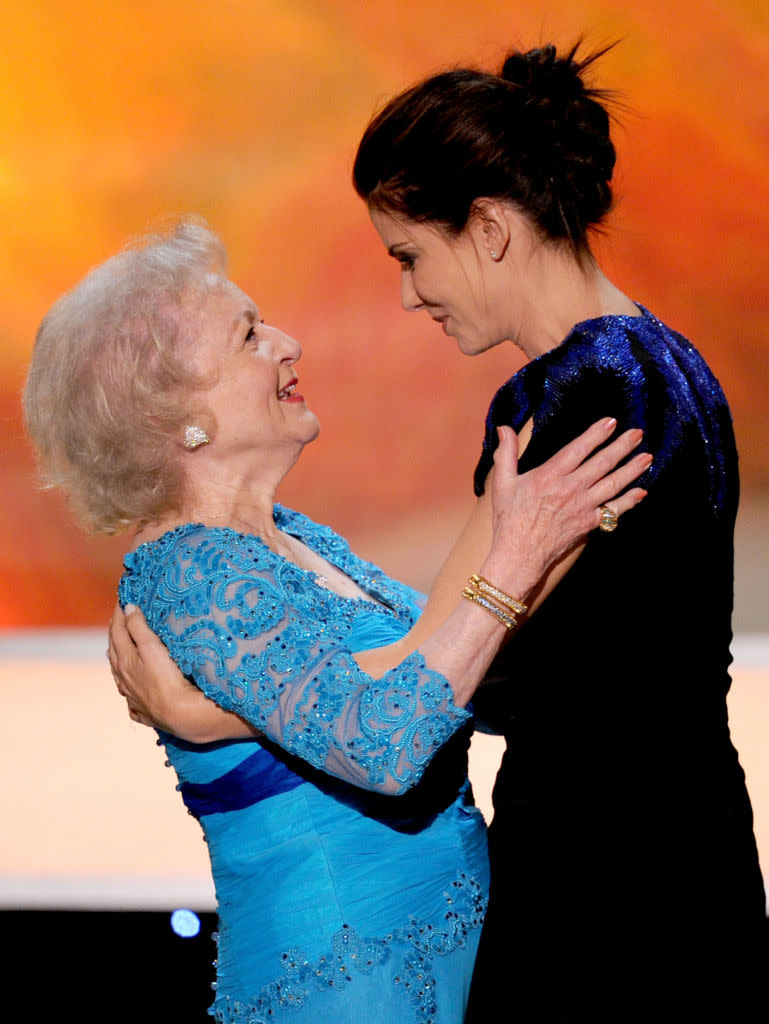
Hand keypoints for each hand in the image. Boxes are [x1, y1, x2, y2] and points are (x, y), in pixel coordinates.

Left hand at [107, 603, 192, 729]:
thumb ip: (138, 627)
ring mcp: (132, 697)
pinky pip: (131, 700)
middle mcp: (123, 679)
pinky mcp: (144, 712)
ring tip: (115, 650)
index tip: (122, 599)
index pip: (117, 631)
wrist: (180, 714)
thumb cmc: (168, 677)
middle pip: (114, 652)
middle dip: (115, 633)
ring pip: (118, 676)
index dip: (119, 614)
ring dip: (116, 660)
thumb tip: (127, 607)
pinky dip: (128, 690)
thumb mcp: (152, 647)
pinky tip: (129, 691)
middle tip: (118, 619)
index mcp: (124, 661)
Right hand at [487, 417, 649, 586]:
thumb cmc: (509, 519)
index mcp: (550, 475)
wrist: (519, 555)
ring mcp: (582, 507)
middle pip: (602, 463)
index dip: (596, 434)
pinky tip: (642, 492)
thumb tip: (504, 427)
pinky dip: (629, 501)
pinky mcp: (588, 524)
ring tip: (647, 457)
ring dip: (632, 469)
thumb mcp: (502, 483)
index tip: (612, 421)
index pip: (578, 449)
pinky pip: (614, 511)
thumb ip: (506, 453)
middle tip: (638, 434)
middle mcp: (570, 488)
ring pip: (613, 484)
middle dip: (622, 446)